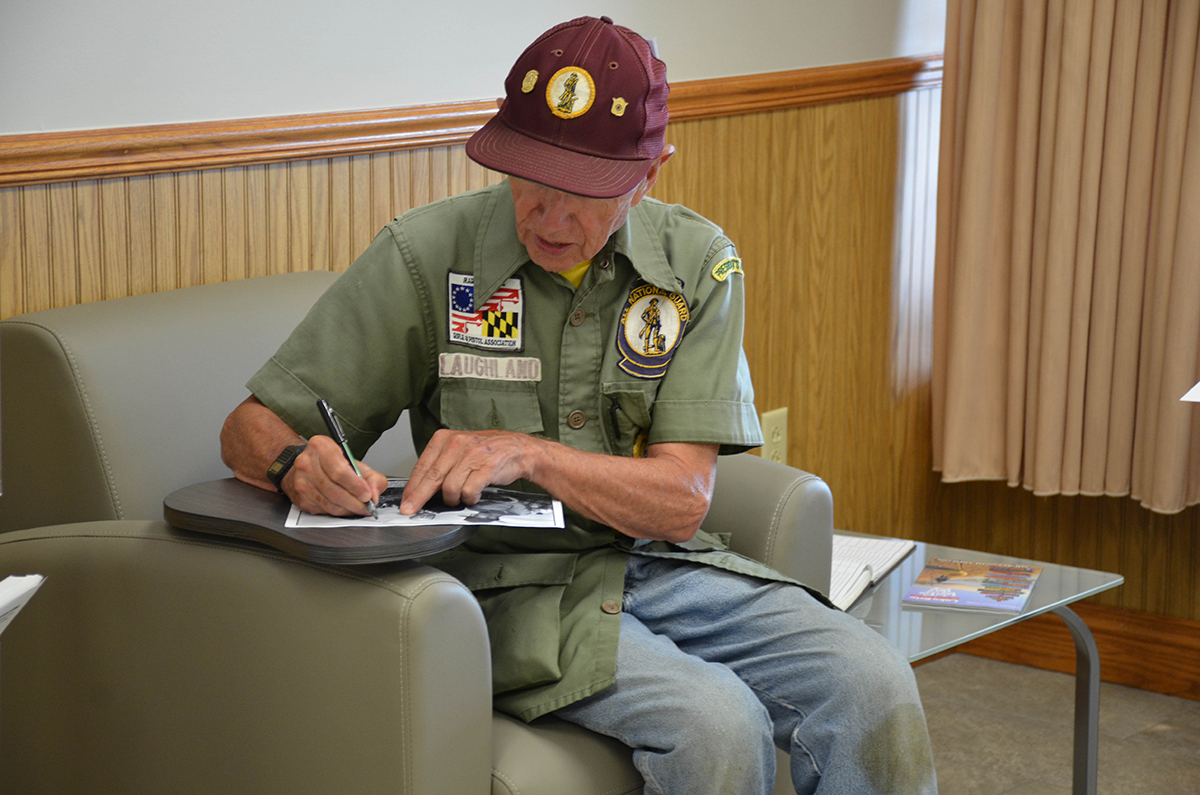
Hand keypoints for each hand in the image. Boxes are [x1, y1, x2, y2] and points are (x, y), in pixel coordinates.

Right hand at [283, 435, 387, 516]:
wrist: (306, 464)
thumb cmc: (331, 462)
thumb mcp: (354, 462)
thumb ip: (371, 476)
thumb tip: (374, 494)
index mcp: (321, 447)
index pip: (339, 471)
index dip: (355, 486)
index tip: (367, 495)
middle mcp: (307, 463)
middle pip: (335, 491)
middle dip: (355, 503)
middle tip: (367, 507)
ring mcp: (301, 481)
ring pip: (329, 504)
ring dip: (348, 510)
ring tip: (358, 508)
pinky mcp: (299, 497)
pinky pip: (322, 511)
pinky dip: (337, 512)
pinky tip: (344, 507)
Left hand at [399, 429, 535, 514]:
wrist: (518, 449)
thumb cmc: (487, 451)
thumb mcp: (459, 450)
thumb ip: (440, 465)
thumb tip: (419, 488)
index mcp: (445, 438)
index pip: (422, 466)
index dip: (412, 487)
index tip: (406, 501)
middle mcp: (457, 444)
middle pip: (431, 478)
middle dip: (419, 498)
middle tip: (411, 510)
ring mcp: (472, 455)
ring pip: (450, 488)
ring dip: (453, 499)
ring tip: (460, 497)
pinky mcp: (486, 467)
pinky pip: (468, 492)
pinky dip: (469, 499)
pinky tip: (473, 495)